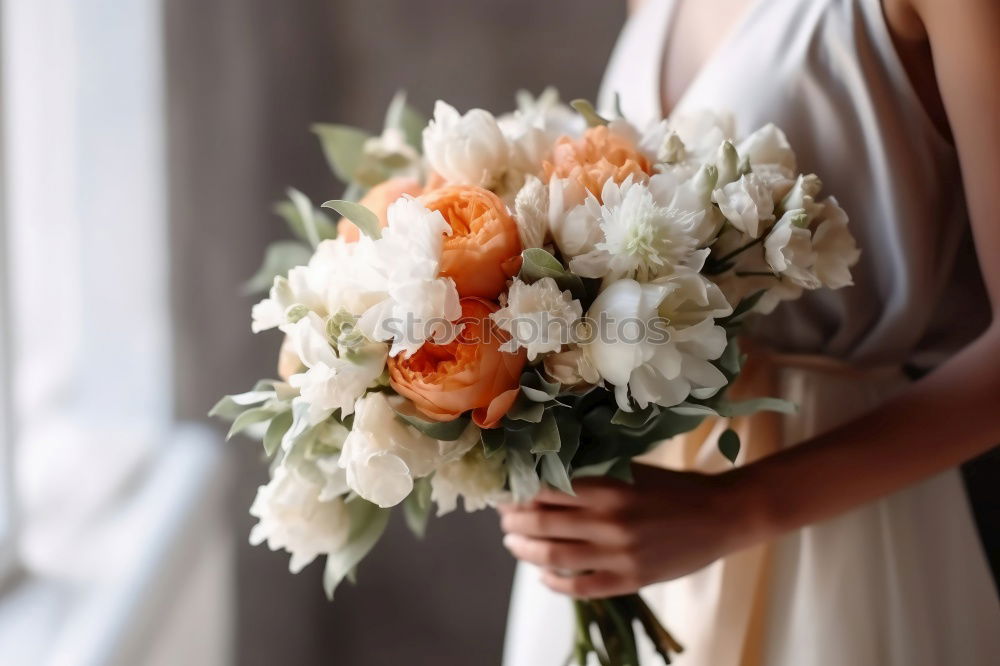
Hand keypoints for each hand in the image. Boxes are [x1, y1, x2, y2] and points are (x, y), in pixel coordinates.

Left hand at [498, 463, 768, 597]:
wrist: (722, 515)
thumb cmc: (676, 488)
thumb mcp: (633, 469)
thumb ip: (594, 475)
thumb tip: (547, 478)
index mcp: (610, 488)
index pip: (547, 491)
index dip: (519, 493)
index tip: (506, 491)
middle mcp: (610, 522)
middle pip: (544, 524)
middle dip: (515, 521)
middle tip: (503, 518)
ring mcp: (620, 555)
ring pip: (555, 557)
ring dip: (526, 551)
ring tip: (514, 543)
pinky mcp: (630, 580)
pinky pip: (581, 587)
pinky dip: (555, 582)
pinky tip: (543, 576)